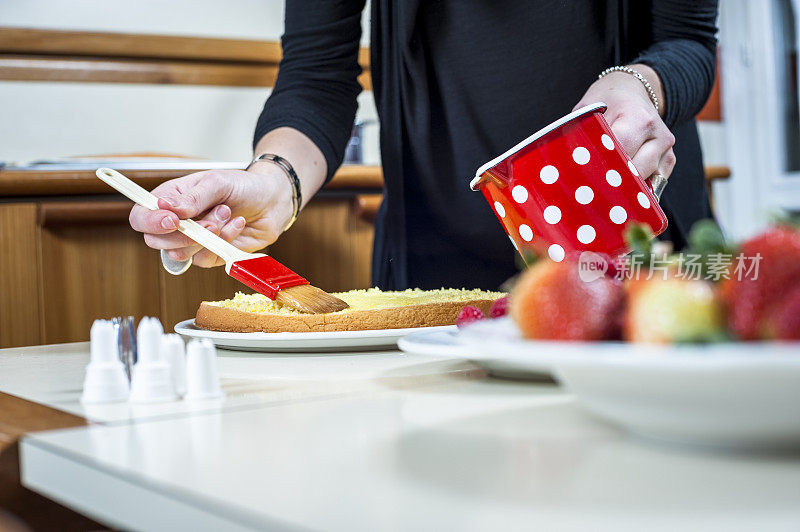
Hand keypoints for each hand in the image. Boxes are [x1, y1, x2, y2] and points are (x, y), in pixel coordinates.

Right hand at [129, 167, 293, 266]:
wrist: (271, 201)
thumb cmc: (242, 186)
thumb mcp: (217, 182)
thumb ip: (194, 197)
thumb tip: (167, 207)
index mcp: (169, 200)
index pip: (141, 217)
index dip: (151, 222)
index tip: (172, 220)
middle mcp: (177, 223)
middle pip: (156, 241)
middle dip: (183, 233)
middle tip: (210, 219)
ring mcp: (192, 241)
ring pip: (181, 254)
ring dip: (207, 236)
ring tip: (226, 213)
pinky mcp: (211, 255)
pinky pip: (206, 259)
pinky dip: (223, 241)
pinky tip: (237, 224)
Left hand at [574, 64, 675, 181]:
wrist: (632, 89)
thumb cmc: (607, 101)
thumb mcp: (588, 109)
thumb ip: (581, 133)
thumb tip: (567, 164)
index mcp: (638, 118)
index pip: (620, 153)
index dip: (600, 167)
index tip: (582, 179)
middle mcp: (658, 135)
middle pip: (634, 172)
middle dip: (612, 182)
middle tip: (589, 189)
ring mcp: (666, 148)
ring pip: (644, 181)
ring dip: (624, 187)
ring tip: (603, 187)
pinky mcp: (668, 160)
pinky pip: (653, 184)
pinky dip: (636, 188)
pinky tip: (620, 187)